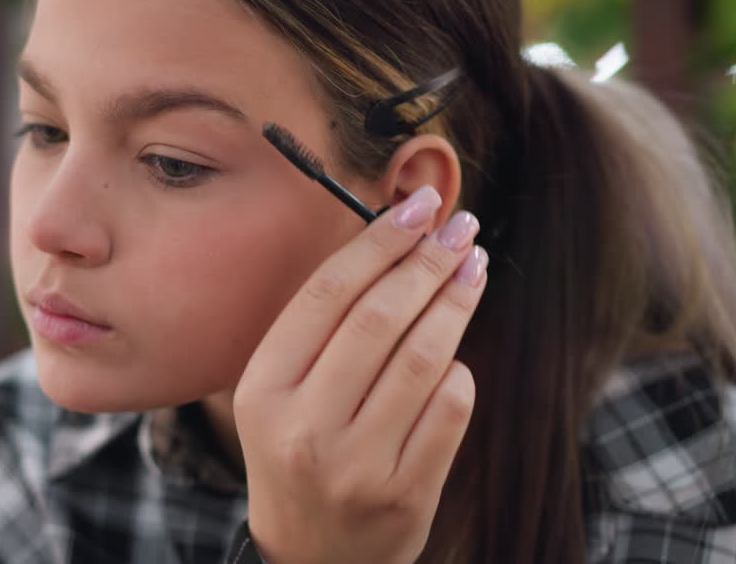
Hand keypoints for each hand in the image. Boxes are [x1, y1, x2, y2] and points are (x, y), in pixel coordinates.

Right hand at [233, 185, 486, 563]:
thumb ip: (322, 327)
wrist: (310, 555)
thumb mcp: (281, 391)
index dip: (377, 241)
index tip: (416, 206)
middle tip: (460, 227)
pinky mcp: (405, 494)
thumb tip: (391, 240)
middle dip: (427, 261)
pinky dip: (459, 371)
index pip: (327, 294)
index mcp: (263, 389)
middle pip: (378, 319)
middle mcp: (304, 426)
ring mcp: (355, 464)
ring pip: (422, 358)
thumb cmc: (298, 450)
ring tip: (472, 269)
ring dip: (455, 302)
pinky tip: (456, 352)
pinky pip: (449, 409)